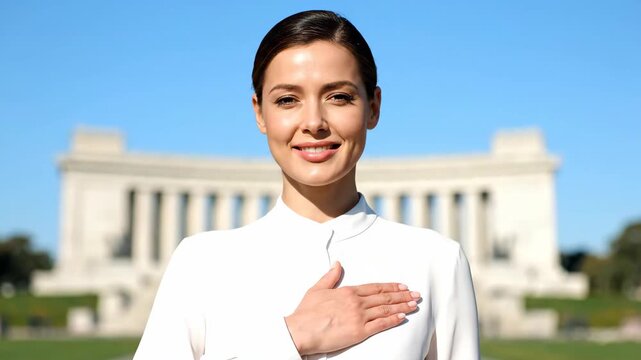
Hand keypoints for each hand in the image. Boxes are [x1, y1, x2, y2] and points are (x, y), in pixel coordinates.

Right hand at [284, 261, 419, 354]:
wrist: (301, 329)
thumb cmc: (306, 312)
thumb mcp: (317, 289)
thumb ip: (330, 276)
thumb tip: (337, 263)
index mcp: (348, 291)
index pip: (375, 287)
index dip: (390, 287)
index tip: (402, 286)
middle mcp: (356, 302)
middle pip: (384, 297)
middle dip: (402, 295)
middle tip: (416, 295)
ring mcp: (359, 317)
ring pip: (385, 310)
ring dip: (402, 306)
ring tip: (414, 305)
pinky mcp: (359, 332)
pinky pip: (380, 325)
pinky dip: (393, 320)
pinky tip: (402, 317)